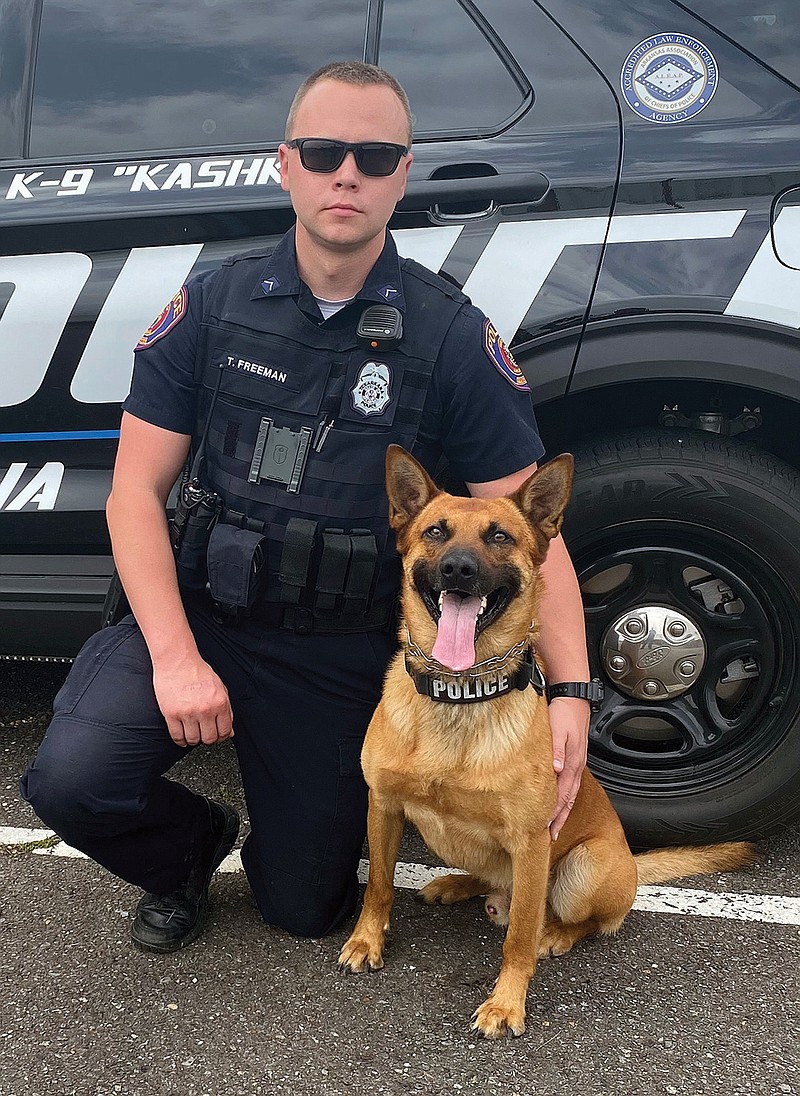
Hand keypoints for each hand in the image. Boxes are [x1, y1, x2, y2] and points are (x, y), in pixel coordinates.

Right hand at [152, 655, 233, 746]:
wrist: (177, 660)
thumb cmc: (197, 671)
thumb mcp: (220, 688)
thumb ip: (227, 710)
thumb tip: (229, 731)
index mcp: (220, 702)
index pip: (224, 731)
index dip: (221, 737)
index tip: (216, 736)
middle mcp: (205, 709)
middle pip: (209, 739)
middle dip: (207, 739)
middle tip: (204, 734)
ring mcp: (188, 713)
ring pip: (193, 740)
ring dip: (193, 740)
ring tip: (192, 734)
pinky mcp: (171, 714)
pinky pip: (177, 736)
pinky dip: (180, 740)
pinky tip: (181, 737)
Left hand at [549, 697, 588, 840]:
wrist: (573, 697)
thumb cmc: (564, 712)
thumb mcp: (558, 729)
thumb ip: (556, 749)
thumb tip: (556, 769)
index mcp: (571, 763)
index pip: (561, 795)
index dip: (554, 813)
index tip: (546, 829)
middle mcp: (575, 766)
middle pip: (567, 799)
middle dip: (559, 819)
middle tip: (551, 836)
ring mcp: (575, 763)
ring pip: (569, 793)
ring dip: (562, 810)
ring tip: (555, 825)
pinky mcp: (572, 757)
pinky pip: (569, 783)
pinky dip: (563, 796)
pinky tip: (558, 799)